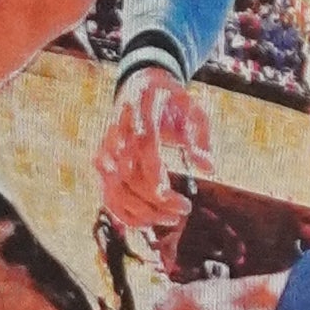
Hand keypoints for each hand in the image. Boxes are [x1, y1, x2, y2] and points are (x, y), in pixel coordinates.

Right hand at [96, 60, 210, 247]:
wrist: (137, 85)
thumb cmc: (170, 100)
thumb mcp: (192, 109)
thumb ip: (200, 137)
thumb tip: (209, 168)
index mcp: (139, 109)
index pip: (142, 143)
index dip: (153, 171)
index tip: (171, 194)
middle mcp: (115, 130)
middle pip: (127, 171)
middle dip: (153, 198)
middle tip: (184, 210)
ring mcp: (104, 148)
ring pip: (113, 188)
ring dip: (140, 211)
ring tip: (170, 219)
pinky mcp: (101, 163)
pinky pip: (106, 195)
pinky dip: (124, 214)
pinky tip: (147, 223)